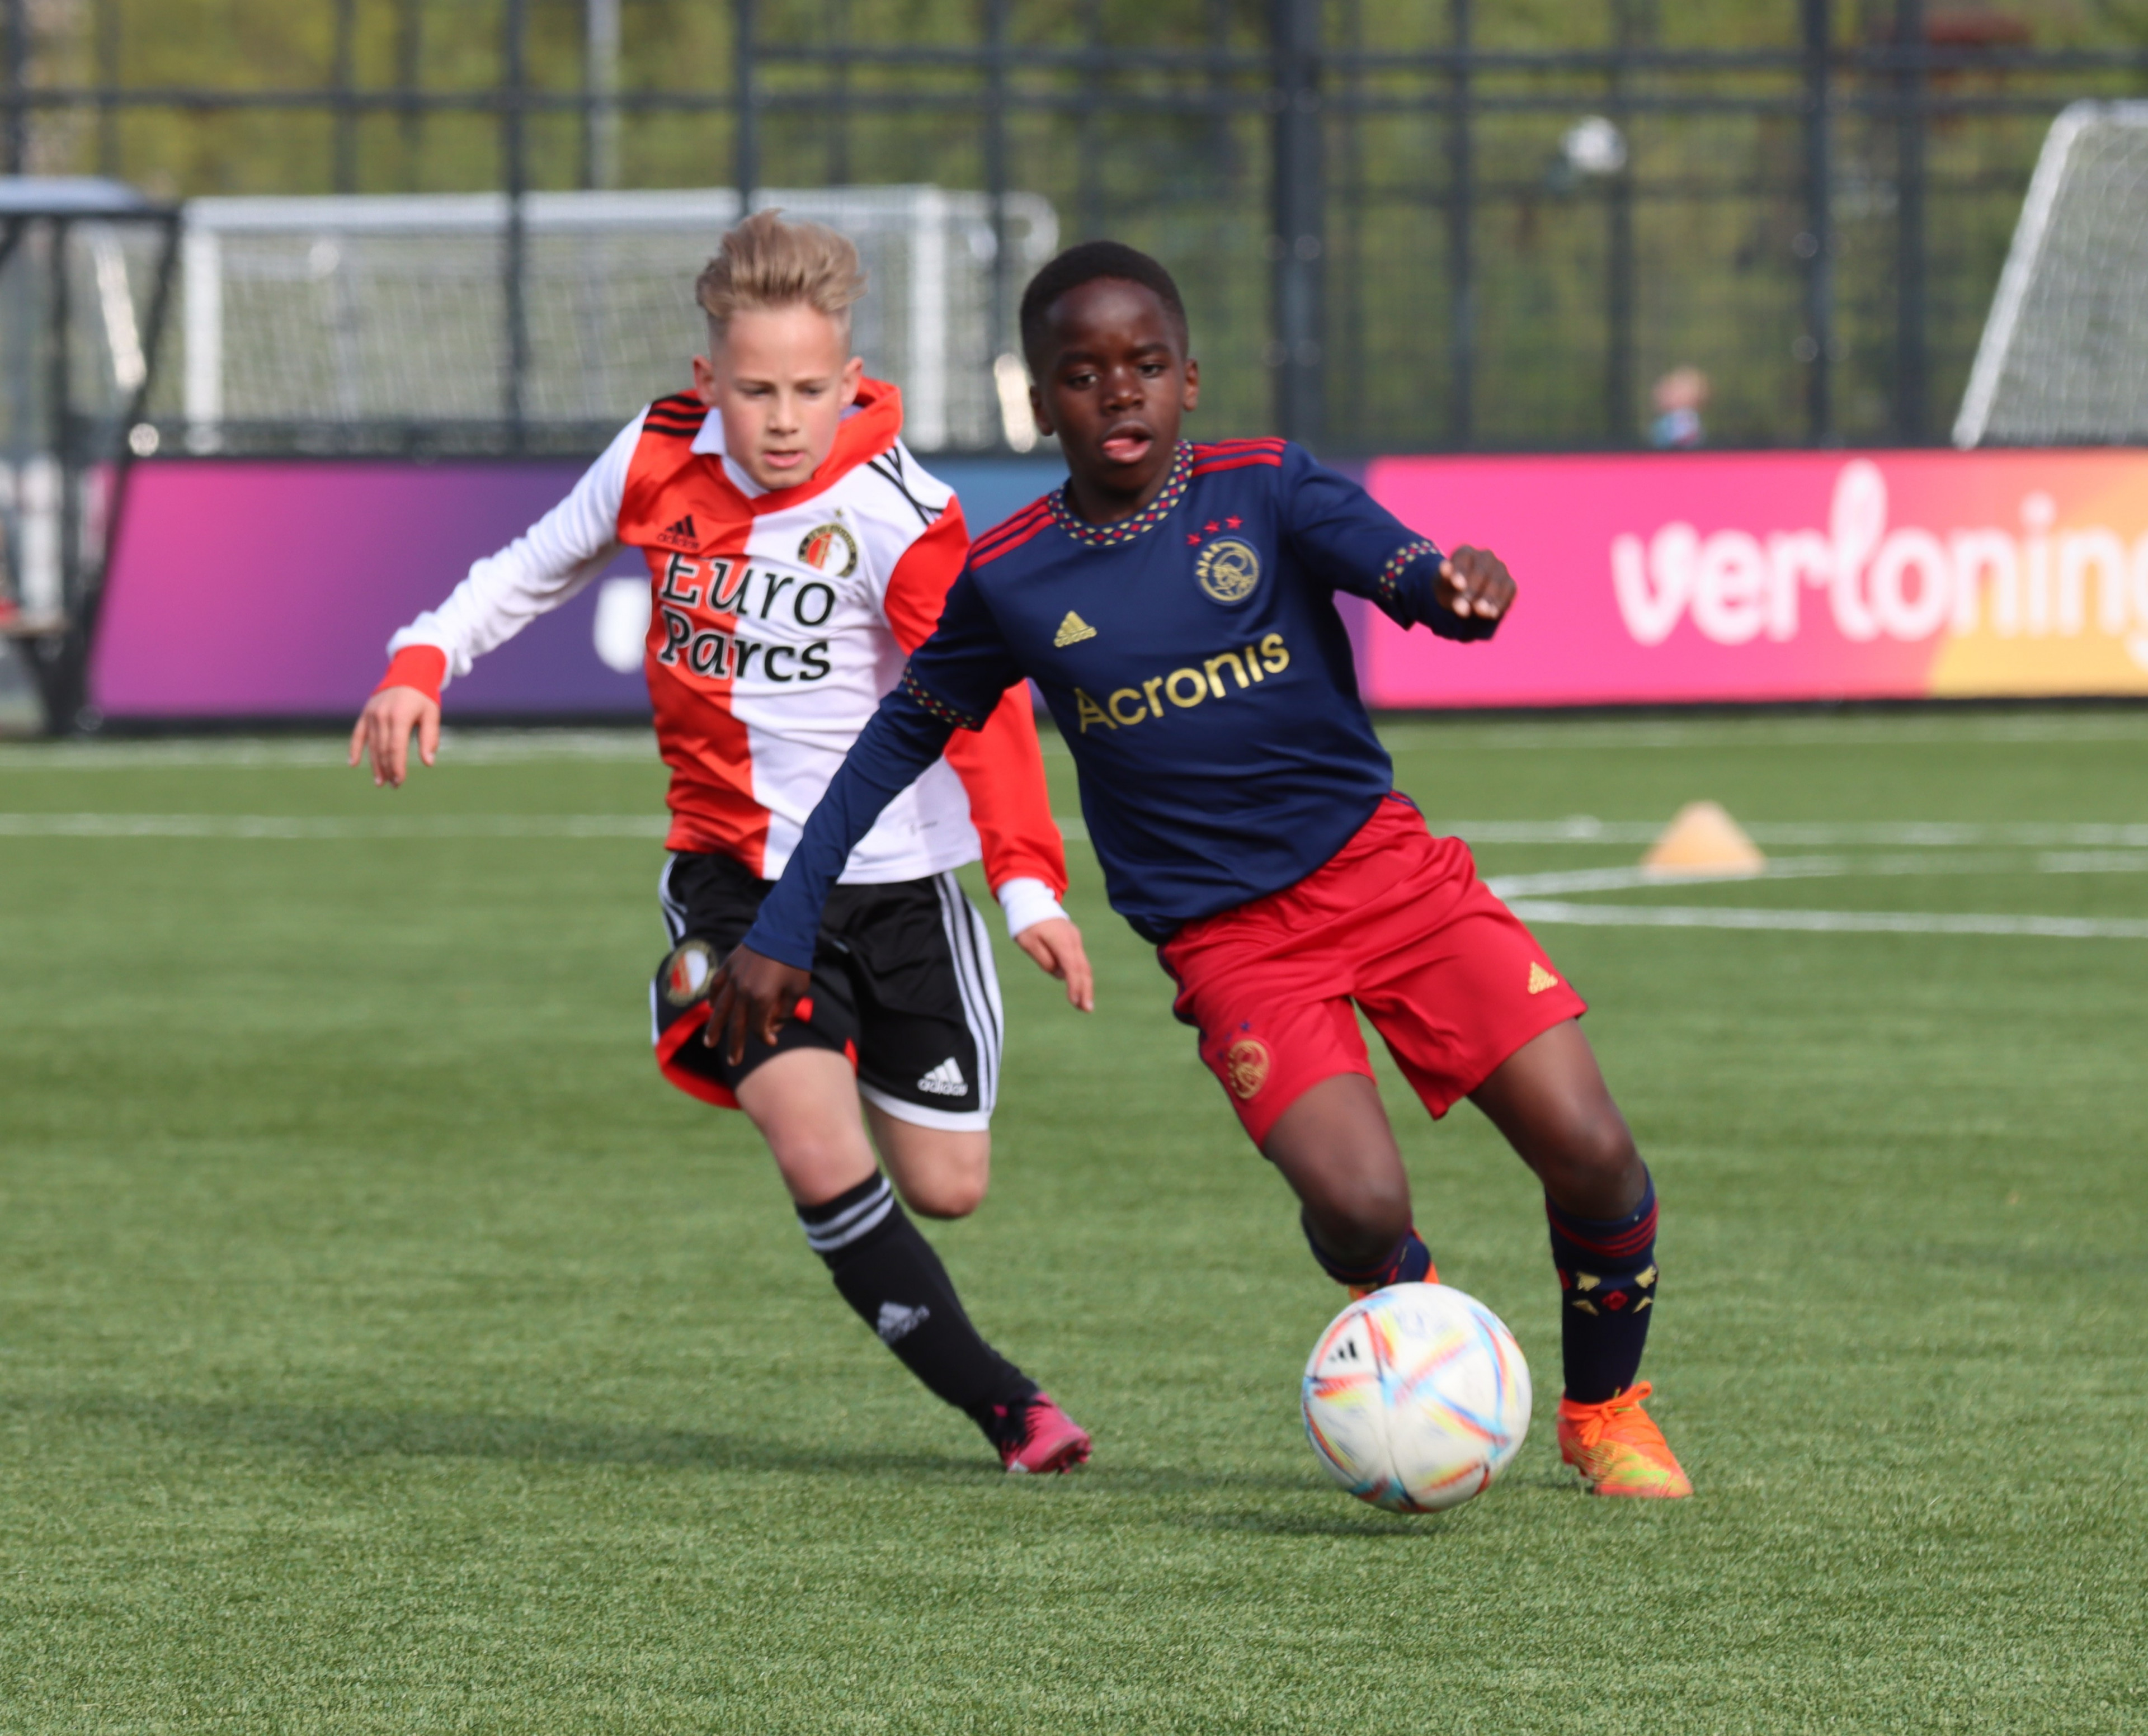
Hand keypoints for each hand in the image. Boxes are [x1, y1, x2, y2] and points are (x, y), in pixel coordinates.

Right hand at [349, 686, 440, 787]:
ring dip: (375, 765)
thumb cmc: (423, 697)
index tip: (399, 781)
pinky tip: (353, 763)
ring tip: (380, 781)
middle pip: (382, 749)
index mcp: (400, 716)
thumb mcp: (432, 715)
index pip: (396, 748)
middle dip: (387, 769)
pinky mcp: (365, 714)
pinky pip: (357, 734)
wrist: (408, 673)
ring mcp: (371, 715)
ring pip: (371, 745)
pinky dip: (354, 749)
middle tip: (393, 785)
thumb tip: (429, 762)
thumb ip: (430, 738)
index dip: (397, 767)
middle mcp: (382, 716)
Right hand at [702, 943, 811, 1063]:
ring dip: (714, 1027)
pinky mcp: (730, 965)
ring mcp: (734, 978)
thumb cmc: (795, 961)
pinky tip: (710, 1008)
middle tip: (735, 1061)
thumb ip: (786, 1010)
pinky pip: (717, 985)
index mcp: (762, 998)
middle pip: (737, 1024)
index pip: (759, 1027)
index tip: (773, 1041)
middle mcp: (744, 991)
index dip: (766, 1037)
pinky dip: (713, 997)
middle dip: (736, 1044)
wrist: (784, 929)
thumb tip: (774, 1024)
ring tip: (709, 1042)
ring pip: (720, 1008)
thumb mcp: (798, 989)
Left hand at [1012, 915, 1094, 1011]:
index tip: (1075, 1002)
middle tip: (1087, 1009)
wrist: (1031, 900)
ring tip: (1084, 1004)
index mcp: (1061, 941)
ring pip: (1084, 965)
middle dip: (1086, 990)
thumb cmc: (1026, 922)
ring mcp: (1075, 939)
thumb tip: (1059, 974)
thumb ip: (1043, 959)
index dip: (1074, 986)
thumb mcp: (1027, 942)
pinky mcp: (1073, 940)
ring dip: (1085, 985)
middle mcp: (1073, 940)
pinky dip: (1080, 975)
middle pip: (1083, 969)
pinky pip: (1079, 960)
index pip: (1072, 968)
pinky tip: (1078, 989)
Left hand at [1435, 545, 1514, 621]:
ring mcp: (1500, 568)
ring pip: (1497, 581)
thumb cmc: (1450, 589)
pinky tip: (1492, 614)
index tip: (1457, 585)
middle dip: (1472, 590)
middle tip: (1463, 607)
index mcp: (1465, 552)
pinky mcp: (1509, 583)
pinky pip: (1508, 591)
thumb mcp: (1442, 586)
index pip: (1463, 559)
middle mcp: (1486, 556)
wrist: (1464, 599)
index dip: (1461, 571)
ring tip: (1480, 612)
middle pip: (1481, 571)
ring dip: (1488, 597)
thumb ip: (1446, 582)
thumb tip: (1451, 583)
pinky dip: (1500, 602)